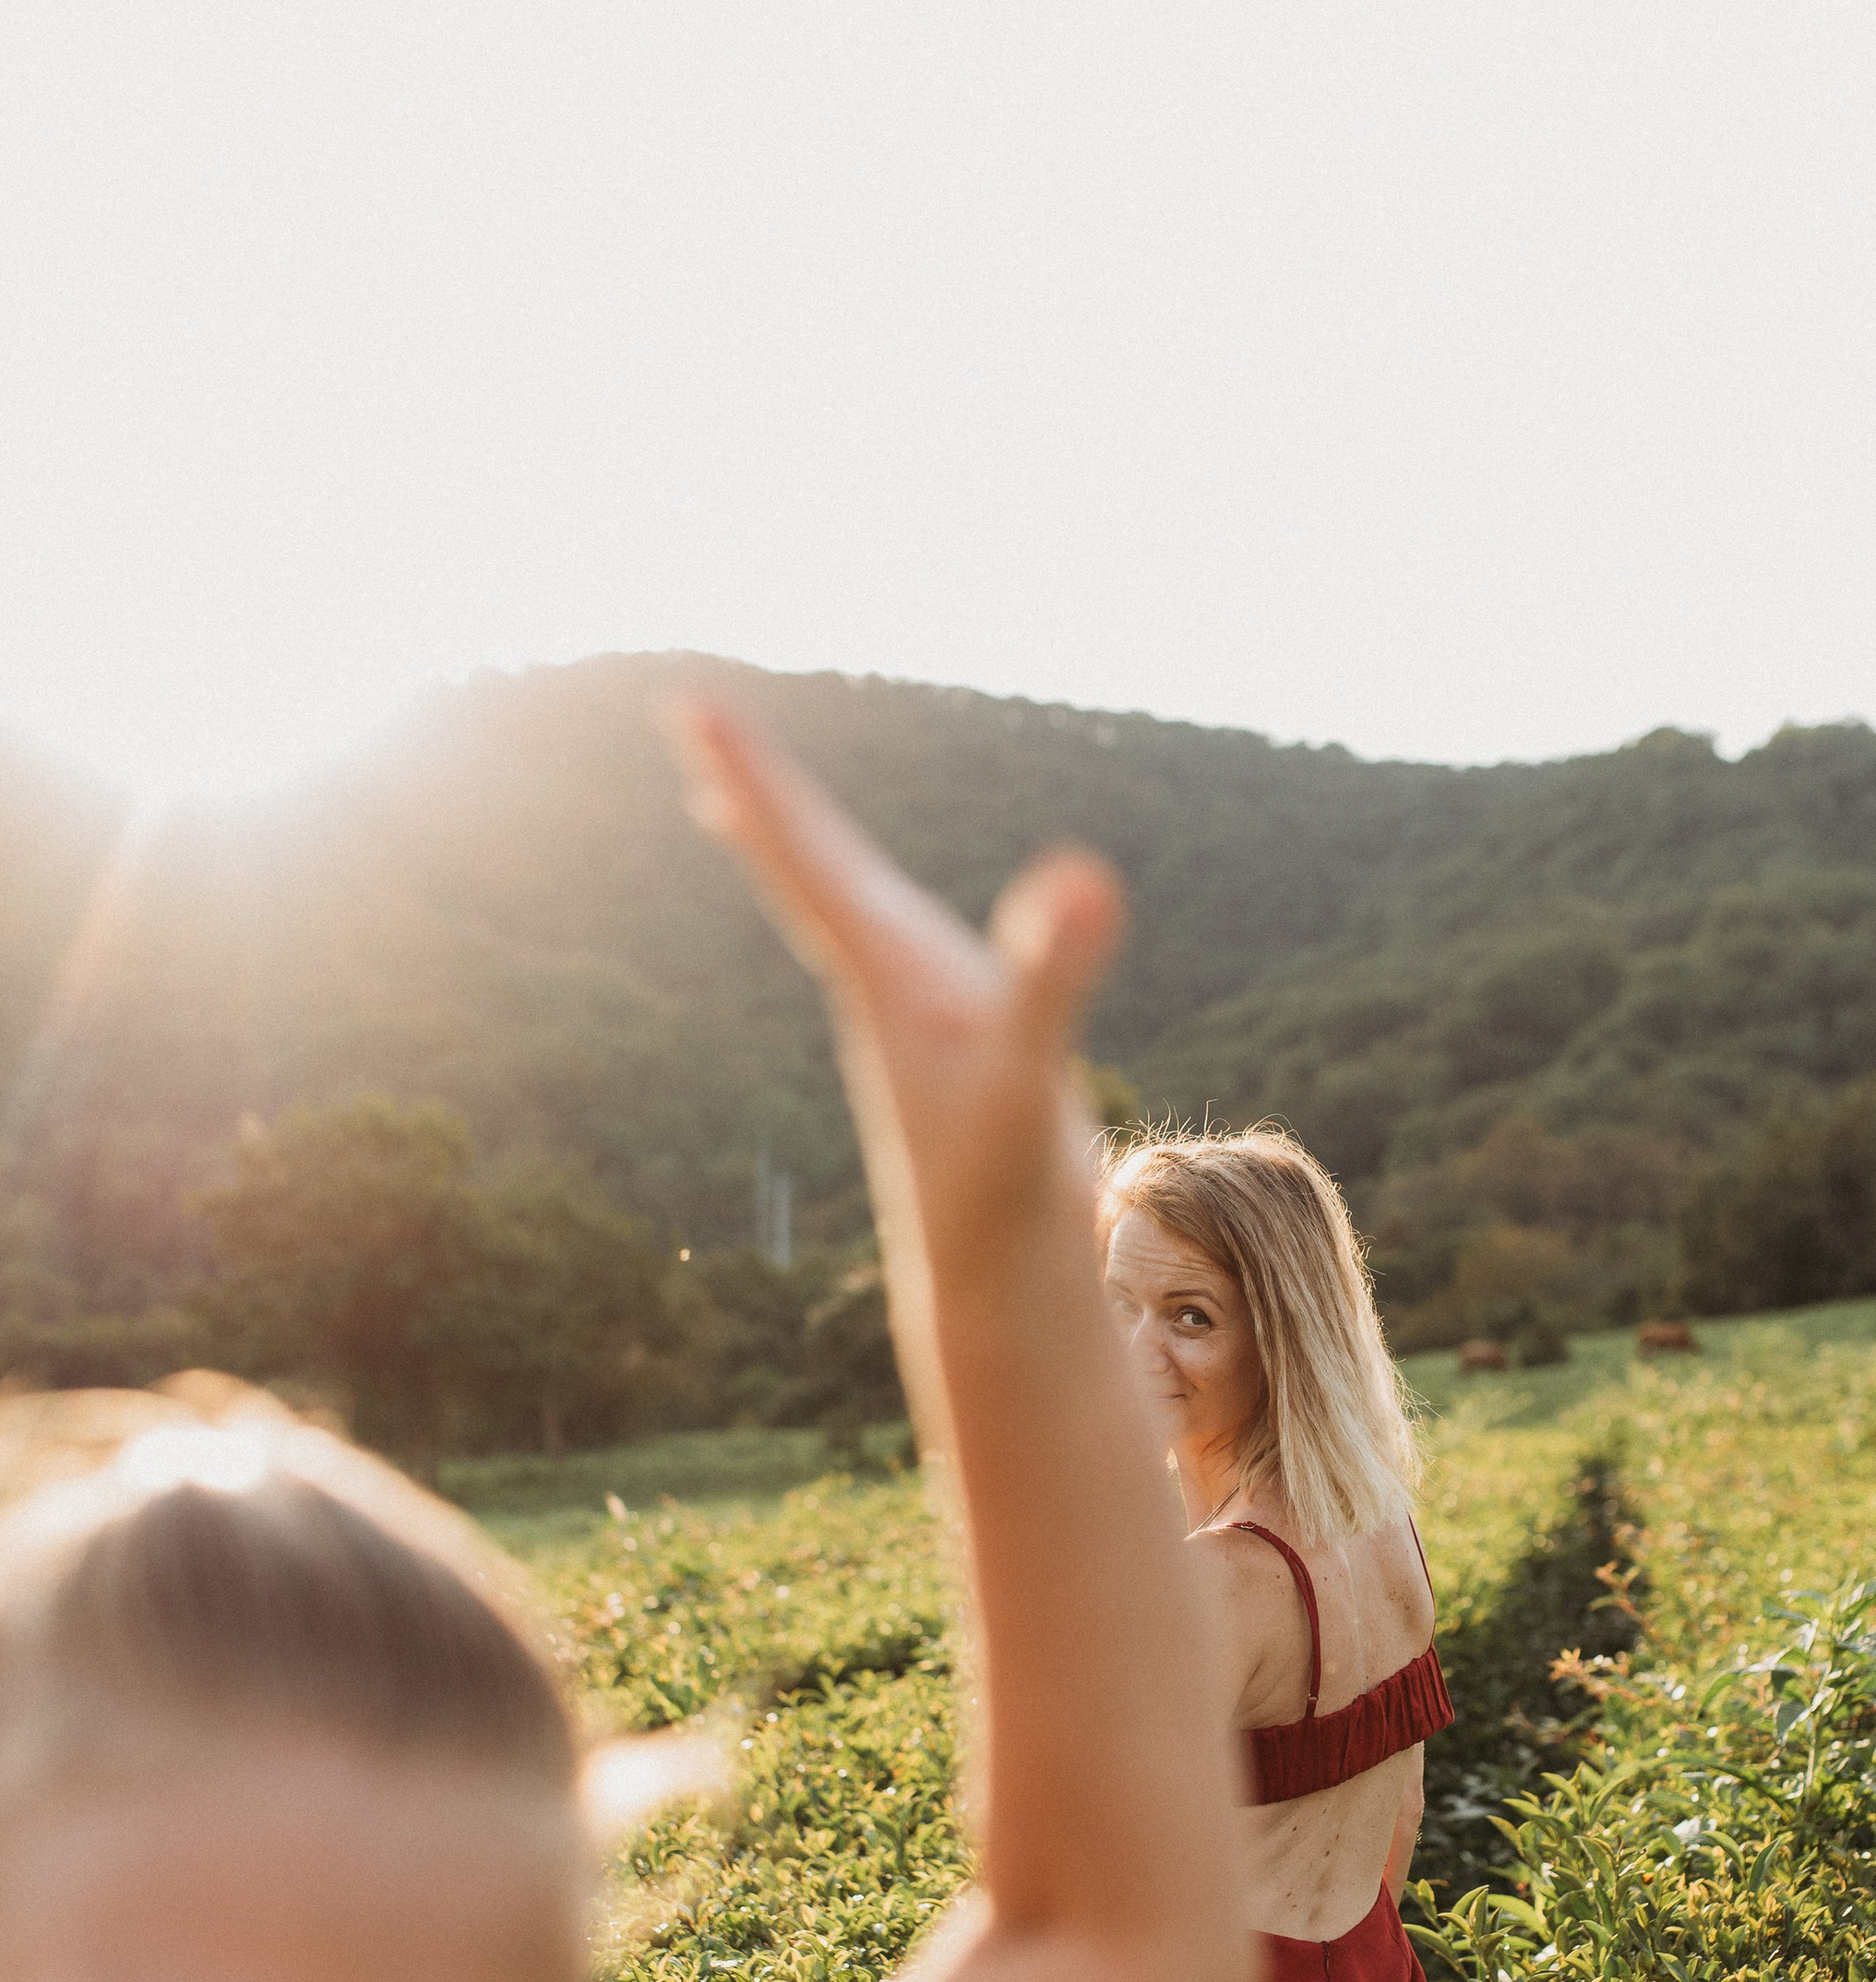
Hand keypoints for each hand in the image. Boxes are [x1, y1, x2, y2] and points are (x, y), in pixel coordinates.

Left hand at [668, 704, 1123, 1304]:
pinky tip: (852, 903)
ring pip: (830, 904)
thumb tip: (1084, 881)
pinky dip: (853, 897)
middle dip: (753, 788)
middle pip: (802, 866)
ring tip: (729, 793)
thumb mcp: (1028, 1075)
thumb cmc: (1001, 1182)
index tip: (685, 704)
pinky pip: (879, 941)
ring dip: (786, 841)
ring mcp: (909, 1011)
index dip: (753, 777)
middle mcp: (883, 984)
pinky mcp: (945, 1036)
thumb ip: (1048, 979)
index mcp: (886, 975)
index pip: (805, 855)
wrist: (991, 1277)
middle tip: (685, 713)